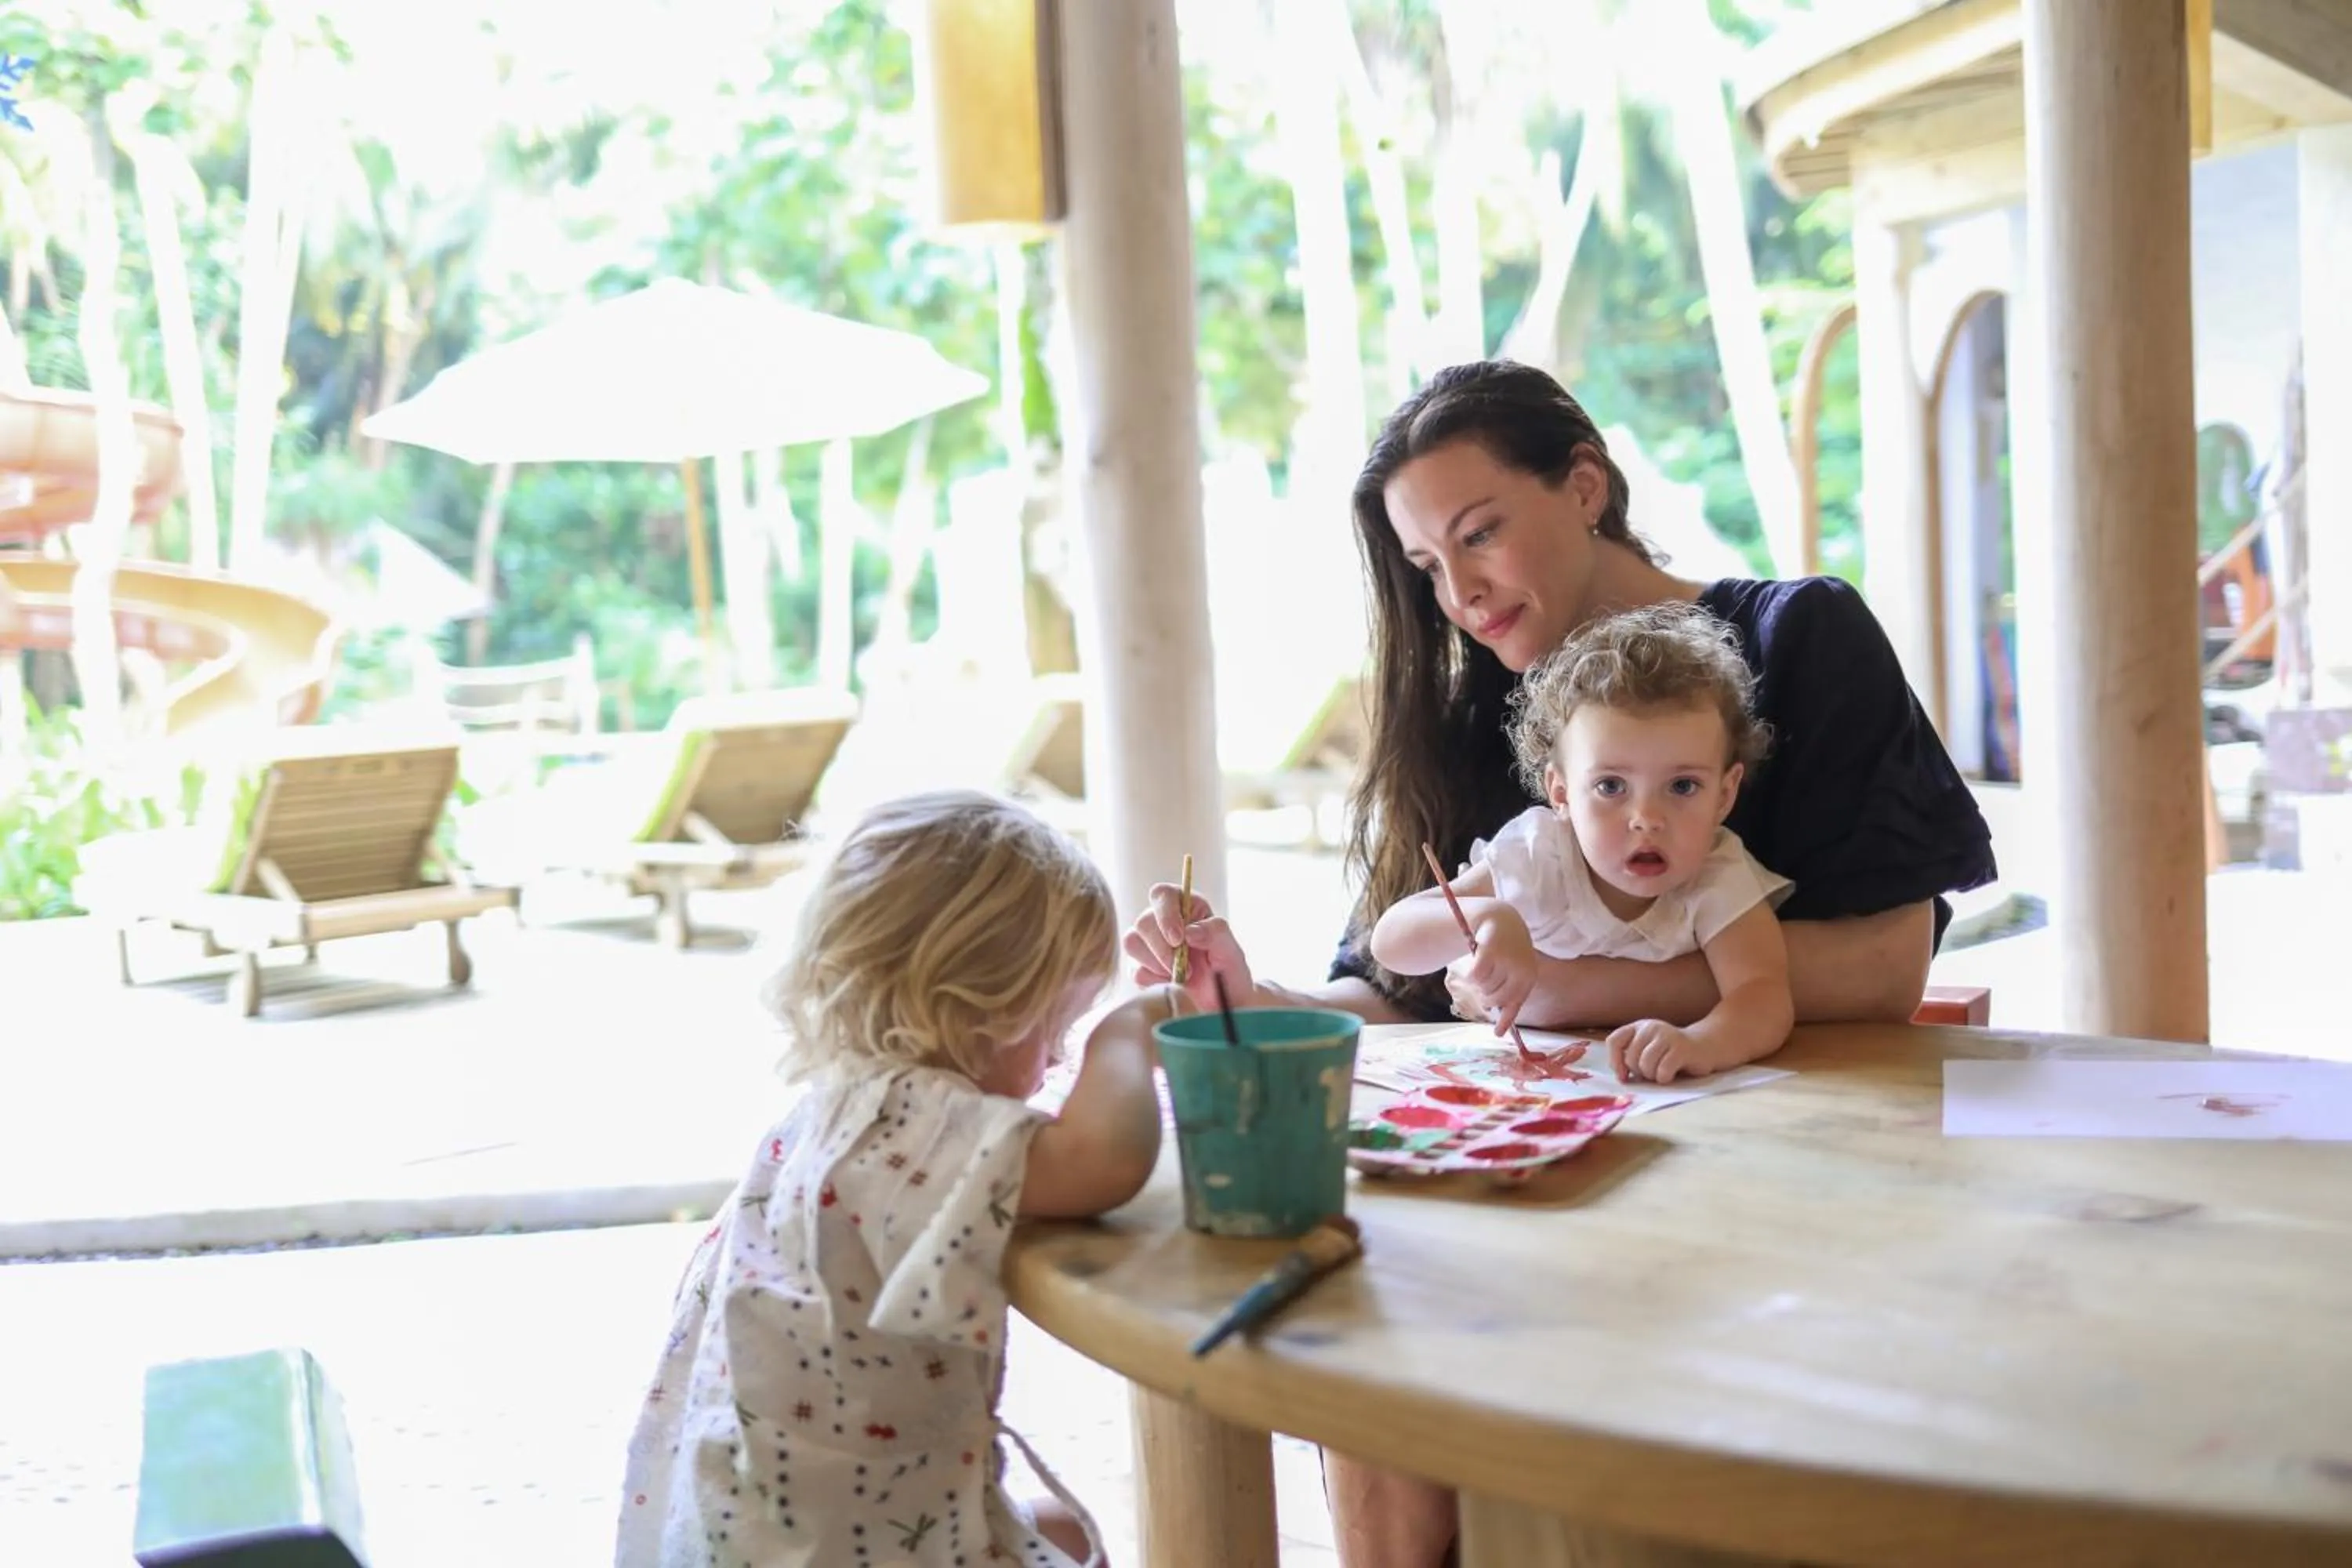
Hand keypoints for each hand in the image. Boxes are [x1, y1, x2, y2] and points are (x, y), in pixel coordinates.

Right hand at [1123, 882, 1257, 1014]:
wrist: (1222, 1005)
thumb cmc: (1228, 972)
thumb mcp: (1232, 951)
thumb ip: (1216, 933)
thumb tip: (1189, 931)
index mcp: (1185, 907)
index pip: (1163, 894)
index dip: (1165, 914)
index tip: (1178, 939)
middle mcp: (1162, 920)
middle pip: (1143, 922)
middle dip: (1163, 949)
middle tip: (1187, 969)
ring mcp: (1148, 944)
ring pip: (1132, 942)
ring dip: (1156, 964)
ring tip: (1182, 977)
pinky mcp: (1139, 967)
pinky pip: (1134, 970)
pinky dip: (1154, 981)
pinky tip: (1172, 984)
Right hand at [1444, 907, 1537, 1037]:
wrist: (1501, 919)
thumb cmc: (1509, 952)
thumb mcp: (1514, 974)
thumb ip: (1509, 999)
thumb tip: (1499, 1033)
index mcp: (1529, 976)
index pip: (1514, 1003)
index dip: (1505, 1019)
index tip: (1497, 1034)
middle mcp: (1520, 969)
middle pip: (1494, 998)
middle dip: (1486, 996)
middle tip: (1483, 987)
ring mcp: (1505, 960)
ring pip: (1483, 987)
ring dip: (1478, 982)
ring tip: (1483, 968)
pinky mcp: (1489, 951)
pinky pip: (1474, 977)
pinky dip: (1470, 975)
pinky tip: (1473, 965)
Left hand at [1607, 1019, 1729, 1083]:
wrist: (1706, 1046)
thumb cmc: (1672, 1053)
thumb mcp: (1648, 1050)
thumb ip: (1631, 1057)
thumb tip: (1620, 1076)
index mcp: (1639, 1027)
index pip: (1614, 1041)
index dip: (1615, 1061)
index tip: (1623, 1075)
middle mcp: (1650, 1027)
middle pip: (1630, 1058)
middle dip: (1639, 1072)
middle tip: (1653, 1071)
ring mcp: (1666, 1036)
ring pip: (1645, 1065)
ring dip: (1652, 1076)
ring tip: (1662, 1072)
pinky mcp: (1681, 1048)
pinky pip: (1662, 1071)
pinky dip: (1665, 1078)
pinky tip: (1671, 1074)